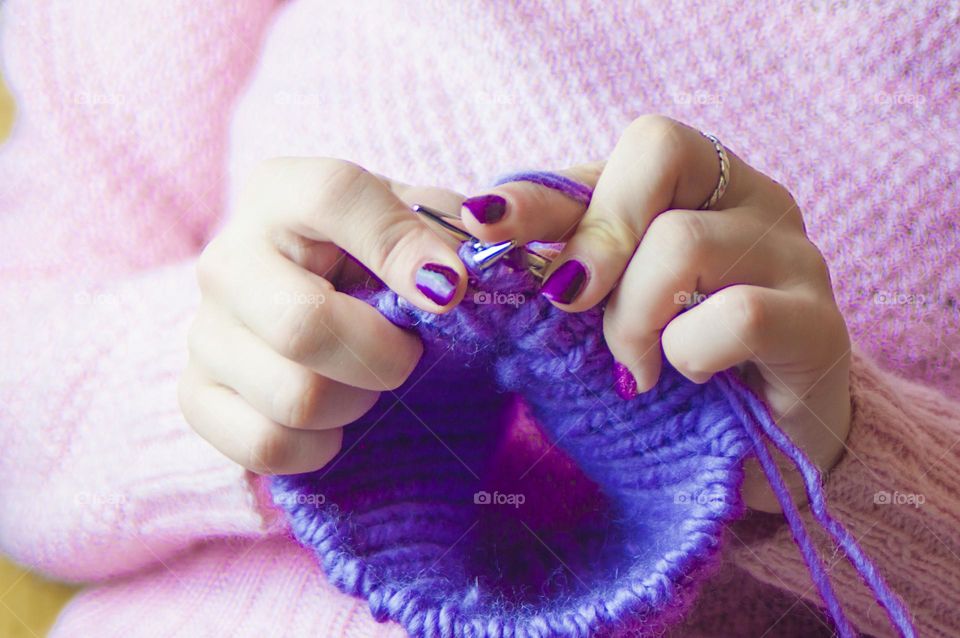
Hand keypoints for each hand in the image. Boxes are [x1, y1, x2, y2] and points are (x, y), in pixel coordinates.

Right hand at [178, 158, 466, 473]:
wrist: (327, 305)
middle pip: (304, 325)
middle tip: (409, 352)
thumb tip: (467, 259)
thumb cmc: (383, 263)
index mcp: (282, 193)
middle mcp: (228, 258)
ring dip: (358, 403)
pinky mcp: (195, 395)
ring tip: (367, 382)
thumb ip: (453, 230)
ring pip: (295, 397)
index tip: (451, 291)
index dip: (402, 248)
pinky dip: (320, 447)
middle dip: (385, 354)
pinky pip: (265, 445)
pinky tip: (335, 421)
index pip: (334, 198)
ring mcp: (204, 331)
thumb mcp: (422, 228)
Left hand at [459, 115, 850, 511]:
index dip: (544, 186)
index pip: (617, 152)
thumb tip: (481, 231)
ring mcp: (791, 253)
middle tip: (569, 301)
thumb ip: (567, 260)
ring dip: (632, 316)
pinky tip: (686, 375)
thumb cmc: (672, 362)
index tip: (481, 221)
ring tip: (634, 366)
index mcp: (694, 183)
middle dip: (594, 233)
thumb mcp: (608, 304)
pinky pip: (737, 314)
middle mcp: (747, 197)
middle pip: (659, 150)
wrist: (765, 443)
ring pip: (682, 240)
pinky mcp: (820, 322)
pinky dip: (689, 353)